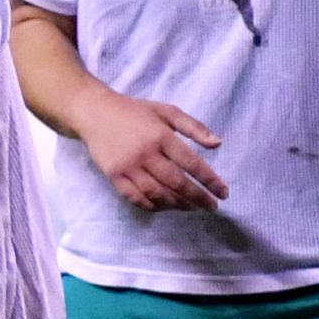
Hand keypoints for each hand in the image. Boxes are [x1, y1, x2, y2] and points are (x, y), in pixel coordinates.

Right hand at [75, 88, 225, 211]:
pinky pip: (136, 198)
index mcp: (161, 135)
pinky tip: (165, 206)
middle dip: (198, 197)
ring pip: (157, 194)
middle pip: (176, 183)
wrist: (94, 113)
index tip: (223, 192)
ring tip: (191, 207)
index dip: (209, 180)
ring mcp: (128, 167)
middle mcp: (145, 153)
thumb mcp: (166, 111)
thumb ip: (193, 127)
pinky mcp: (114, 176)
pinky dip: (153, 206)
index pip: (191, 163)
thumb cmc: (134, 111)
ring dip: (177, 204)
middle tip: (212, 207)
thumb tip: (217, 144)